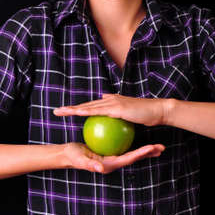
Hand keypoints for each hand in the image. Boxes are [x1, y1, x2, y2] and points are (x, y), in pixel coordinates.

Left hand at [53, 94, 173, 125]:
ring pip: (88, 106)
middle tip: (57, 111)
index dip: (80, 108)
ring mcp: (113, 102)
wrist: (157, 111)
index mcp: (113, 101)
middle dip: (70, 108)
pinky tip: (76, 114)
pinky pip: (97, 111)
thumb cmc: (147, 115)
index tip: (68, 112)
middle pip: (86, 104)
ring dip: (73, 109)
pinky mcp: (116, 108)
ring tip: (60, 112)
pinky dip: (85, 111)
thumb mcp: (132, 115)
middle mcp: (110, 99)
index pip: (93, 106)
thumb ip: (121, 115)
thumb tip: (114, 114)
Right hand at [62, 142, 164, 173]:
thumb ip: (91, 165)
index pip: (128, 159)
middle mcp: (115, 161)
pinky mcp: (112, 151)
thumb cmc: (74, 157)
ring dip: (145, 150)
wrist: (69, 154)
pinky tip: (139, 133)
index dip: (140, 154)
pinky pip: (125, 146)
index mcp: (110, 164)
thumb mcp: (81, 160)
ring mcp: (114, 157)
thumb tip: (101, 168)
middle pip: (134, 157)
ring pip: (132, 152)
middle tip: (161, 147)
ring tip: (158, 144)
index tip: (151, 148)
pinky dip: (133, 141)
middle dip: (148, 153)